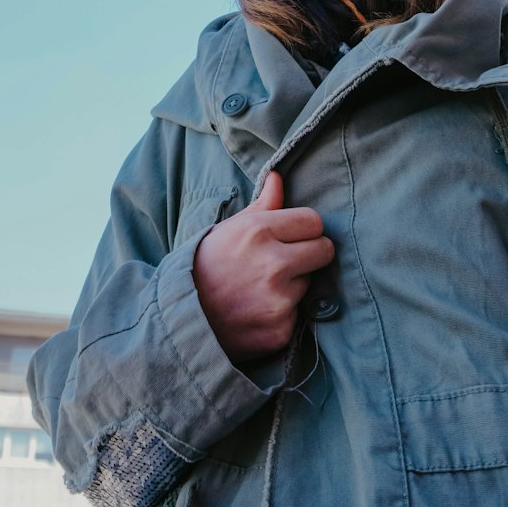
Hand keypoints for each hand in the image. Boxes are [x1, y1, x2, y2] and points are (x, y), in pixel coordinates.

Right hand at [192, 170, 334, 362]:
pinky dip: (283, 313)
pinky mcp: (282, 330)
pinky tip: (259, 311)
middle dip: (310, 253)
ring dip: (294, 284)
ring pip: (310, 283)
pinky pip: (298, 313)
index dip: (303, 228)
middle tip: (287, 261)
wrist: (183, 318)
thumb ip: (262, 205)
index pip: (313, 221)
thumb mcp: (229, 229)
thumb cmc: (206, 266)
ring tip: (262, 288)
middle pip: (324, 250)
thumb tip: (277, 176)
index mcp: (259, 232)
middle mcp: (274, 265)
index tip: (292, 236)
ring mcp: (279, 300)